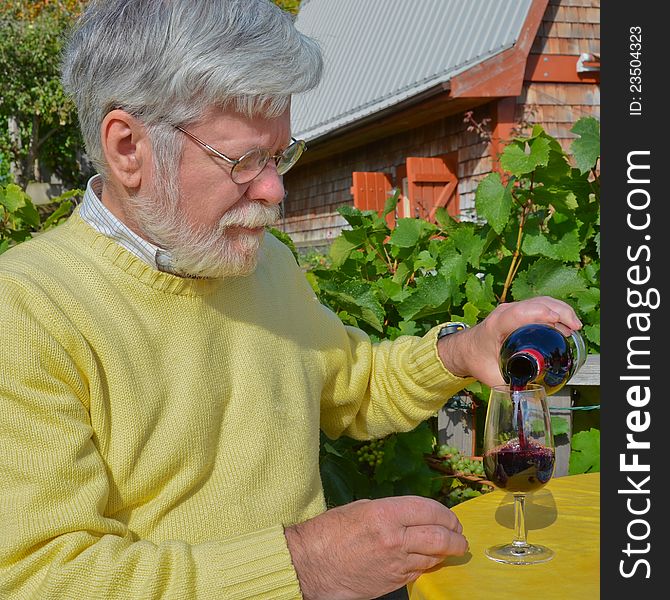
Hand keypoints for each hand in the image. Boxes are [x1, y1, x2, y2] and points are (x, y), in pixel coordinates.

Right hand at [284, 495, 467, 599]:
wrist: (311, 565)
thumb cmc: (330, 532)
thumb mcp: (362, 508)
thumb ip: (392, 511)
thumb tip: (415, 516)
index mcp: (385, 514)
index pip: (429, 510)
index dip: (445, 514)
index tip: (450, 517)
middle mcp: (395, 539)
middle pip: (440, 537)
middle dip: (455, 536)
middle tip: (459, 535)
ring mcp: (395, 563)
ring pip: (434, 557)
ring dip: (447, 552)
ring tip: (452, 547)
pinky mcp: (393, 582)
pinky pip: (419, 571)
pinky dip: (429, 564)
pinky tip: (431, 560)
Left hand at [438, 296, 581, 386]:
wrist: (464, 348)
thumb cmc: (475, 359)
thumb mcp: (489, 375)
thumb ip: (507, 386)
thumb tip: (526, 397)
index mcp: (496, 326)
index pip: (519, 313)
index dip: (540, 314)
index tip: (557, 321)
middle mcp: (504, 313)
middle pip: (536, 304)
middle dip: (559, 312)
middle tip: (574, 328)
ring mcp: (511, 309)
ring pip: (540, 302)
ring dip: (560, 310)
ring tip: (574, 327)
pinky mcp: (517, 311)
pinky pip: (539, 305)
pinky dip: (555, 310)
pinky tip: (565, 324)